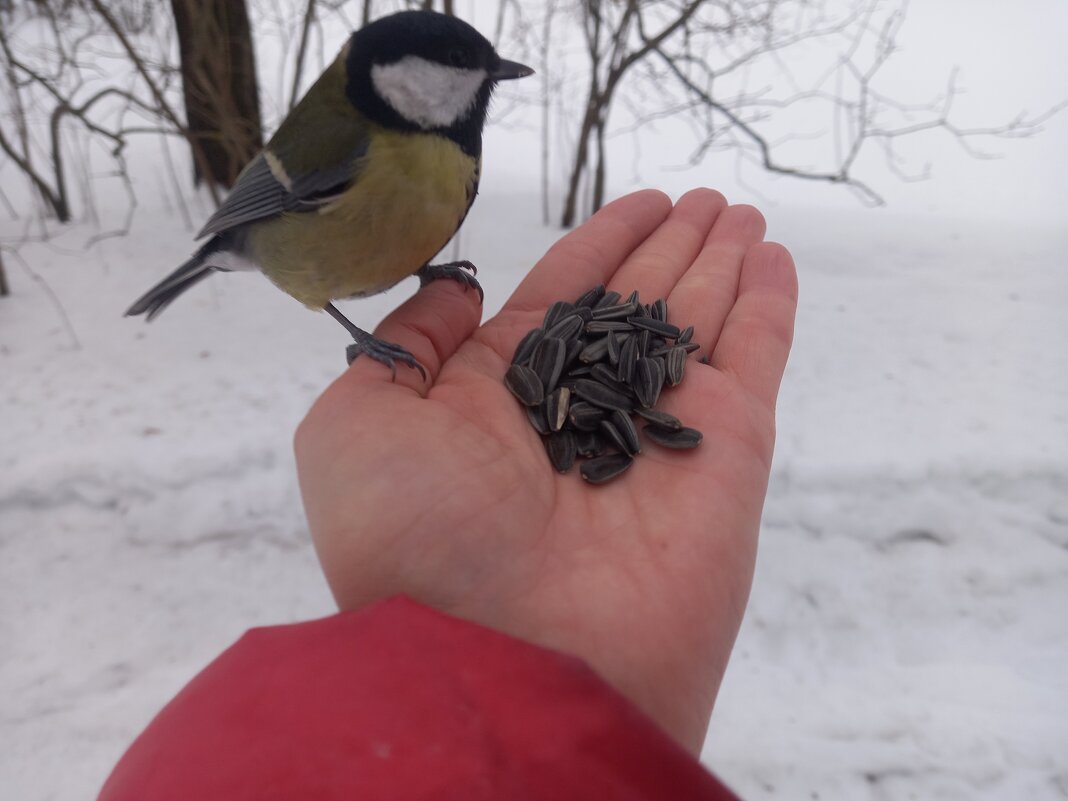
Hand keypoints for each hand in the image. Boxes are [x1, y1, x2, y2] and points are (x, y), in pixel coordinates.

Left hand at [294, 189, 797, 751]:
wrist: (509, 657)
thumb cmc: (416, 542)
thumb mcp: (359, 425)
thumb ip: (406, 347)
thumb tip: (460, 294)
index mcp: (499, 401)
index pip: (562, 299)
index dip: (601, 247)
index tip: (640, 204)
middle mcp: (581, 414)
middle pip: (637, 308)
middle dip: (670, 252)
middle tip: (707, 203)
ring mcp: (659, 434)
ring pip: (697, 327)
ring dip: (722, 267)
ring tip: (742, 216)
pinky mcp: (727, 458)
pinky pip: (753, 365)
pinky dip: (768, 311)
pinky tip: (773, 260)